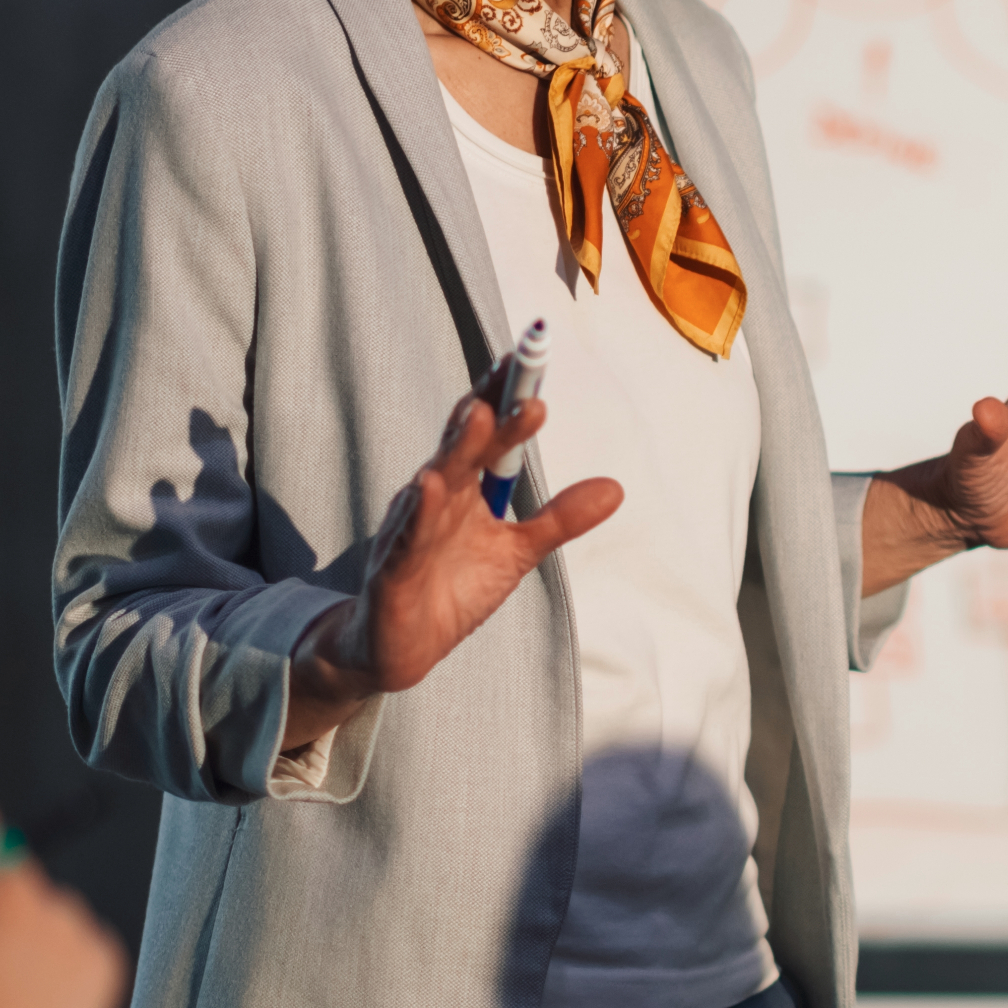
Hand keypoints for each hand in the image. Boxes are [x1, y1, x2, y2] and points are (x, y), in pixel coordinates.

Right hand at [284, 394, 623, 749]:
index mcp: (463, 488)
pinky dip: (419, 513)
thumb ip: (560, 520)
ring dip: (457, 448)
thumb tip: (615, 488)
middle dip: (488, 407)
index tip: (527, 358)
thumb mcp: (517, 552)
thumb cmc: (453, 588)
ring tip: (481, 415)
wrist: (402, 649)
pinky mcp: (393, 569)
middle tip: (518, 372)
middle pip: (462, 443)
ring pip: (434, 481)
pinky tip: (429, 486)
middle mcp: (433, 497)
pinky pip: (407, 537)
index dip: (505, 396)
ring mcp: (410, 530)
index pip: (486, 432)